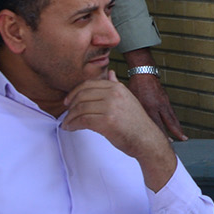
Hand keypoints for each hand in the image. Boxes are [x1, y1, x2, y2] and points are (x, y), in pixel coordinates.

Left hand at [62, 73, 174, 188]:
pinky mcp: (107, 121)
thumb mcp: (128, 99)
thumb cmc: (137, 123)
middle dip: (70, 106)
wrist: (147, 140)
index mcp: (117, 88)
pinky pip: (83, 120)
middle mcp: (114, 94)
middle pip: (82, 95)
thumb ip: (116, 85)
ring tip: (67, 124)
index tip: (68, 102)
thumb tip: (110, 73)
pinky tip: (71, 128)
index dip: (74, 92)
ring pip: (80, 108)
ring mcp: (111, 107)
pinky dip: (73, 124)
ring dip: (70, 118)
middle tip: (66, 114)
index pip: (88, 84)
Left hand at [126, 71, 187, 140]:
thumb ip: (134, 112)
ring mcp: (163, 102)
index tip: (163, 143)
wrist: (144, 72)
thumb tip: (131, 124)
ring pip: (172, 118)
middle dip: (175, 133)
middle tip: (180, 141)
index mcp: (148, 106)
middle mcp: (158, 105)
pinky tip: (176, 125)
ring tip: (183, 137)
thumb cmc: (135, 85)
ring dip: (178, 128)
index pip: (155, 124)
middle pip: (168, 122)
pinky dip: (175, 120)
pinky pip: (171, 112)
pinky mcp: (166, 100)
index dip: (160, 135)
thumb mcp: (131, 99)